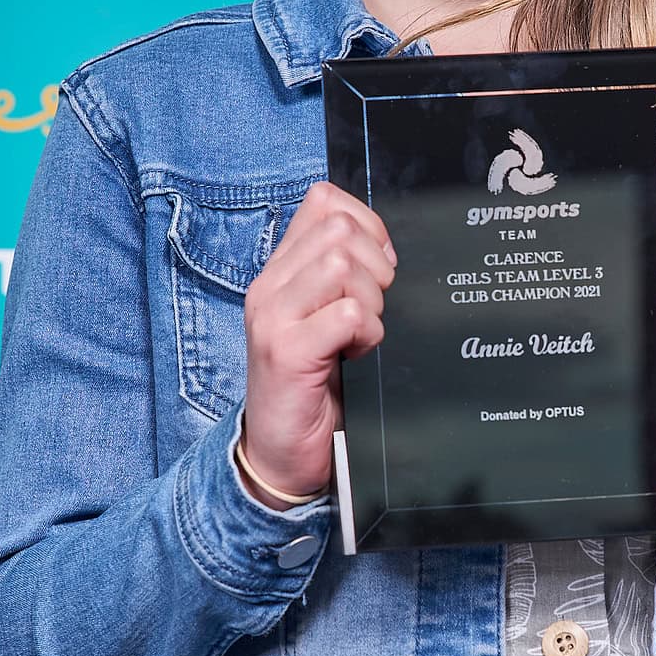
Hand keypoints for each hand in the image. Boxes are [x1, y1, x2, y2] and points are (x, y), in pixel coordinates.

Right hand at [240, 181, 396, 506]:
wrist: (281, 454)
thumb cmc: (316, 386)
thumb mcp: (325, 320)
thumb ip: (342, 278)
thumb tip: (386, 246)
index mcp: (281, 271)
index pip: (323, 202)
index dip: (367, 224)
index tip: (380, 266)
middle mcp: (270, 287)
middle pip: (339, 229)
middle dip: (376, 264)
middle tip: (376, 307)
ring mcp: (273, 318)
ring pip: (343, 265)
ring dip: (372, 300)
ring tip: (363, 333)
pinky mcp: (287, 352)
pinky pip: (347, 313)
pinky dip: (368, 333)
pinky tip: (359, 354)